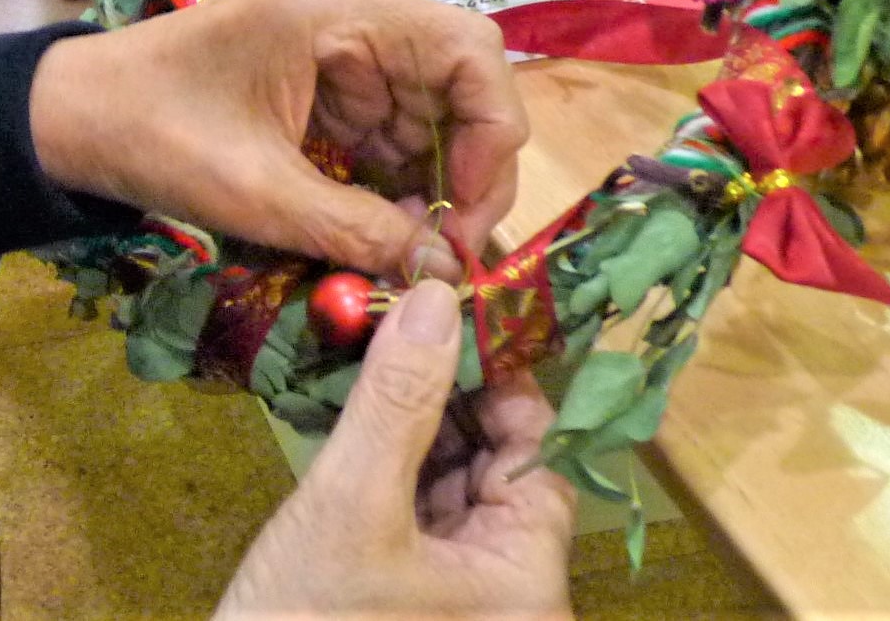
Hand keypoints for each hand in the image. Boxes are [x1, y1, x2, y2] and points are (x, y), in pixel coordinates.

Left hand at [29, 0, 527, 277]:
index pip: (470, 50)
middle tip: (452, 246)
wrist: (68, 119)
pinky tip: (391, 228)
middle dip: (470, 168)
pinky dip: (403, 182)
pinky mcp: (332, 84)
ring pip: (436, 114)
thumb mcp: (256, 193)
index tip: (464, 211)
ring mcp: (346, 50)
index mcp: (338, 12)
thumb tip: (445, 274)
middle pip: (463, 83)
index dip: (492, 133)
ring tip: (419, 248)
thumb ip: (357, 230)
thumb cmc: (151, 138)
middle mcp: (356, 18)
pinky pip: (395, 131)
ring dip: (438, 183)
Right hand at [214, 279, 575, 619]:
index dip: (505, 382)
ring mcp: (461, 595)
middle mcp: (509, 591)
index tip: (464, 316)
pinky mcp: (415, 594)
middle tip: (411, 324)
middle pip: (499, 465)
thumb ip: (398, 402)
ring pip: (457, 481)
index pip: (540, 456)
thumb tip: (436, 298)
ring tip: (383, 357)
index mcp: (527, 584)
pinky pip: (422, 508)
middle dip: (455, 394)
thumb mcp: (350, 506)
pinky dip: (397, 461)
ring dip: (422, 421)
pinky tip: (367, 414)